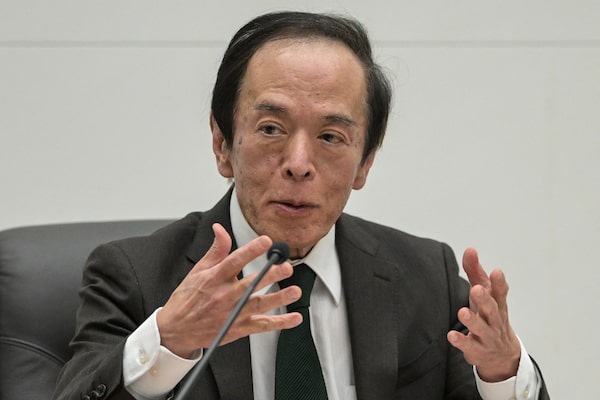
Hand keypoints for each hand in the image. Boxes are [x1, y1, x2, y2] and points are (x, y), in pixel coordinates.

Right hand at [157, 223, 301, 357]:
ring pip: (259, 305)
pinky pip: (261, 326)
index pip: (234, 261)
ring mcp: (232, 314)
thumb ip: (215, 250)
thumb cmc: (187, 299)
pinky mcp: (237, 329)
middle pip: (250, 284)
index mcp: (214, 279)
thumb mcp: (198, 270)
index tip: (265, 241)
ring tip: (295, 290)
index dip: (250, 250)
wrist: (176, 330)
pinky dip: (279, 323)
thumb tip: (220, 228)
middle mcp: (224, 296)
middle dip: (269, 275)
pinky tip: (294, 317)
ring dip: (278, 298)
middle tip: (286, 267)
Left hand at [447, 248, 520, 381]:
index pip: (500, 293)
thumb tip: (470, 250)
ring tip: (462, 312)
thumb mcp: (485, 293)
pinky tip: (451, 335)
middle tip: (476, 289)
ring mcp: (487, 337)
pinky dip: (461, 341)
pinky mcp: (477, 350)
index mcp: (497, 304)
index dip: (499, 283)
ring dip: (473, 321)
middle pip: (492, 310)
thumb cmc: (489, 316)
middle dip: (485, 300)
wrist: (501, 354)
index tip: (497, 272)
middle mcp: (494, 320)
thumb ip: (475, 272)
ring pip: (482, 329)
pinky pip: (469, 346)